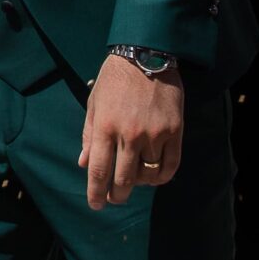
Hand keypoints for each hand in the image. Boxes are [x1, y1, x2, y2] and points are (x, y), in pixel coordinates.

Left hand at [79, 54, 184, 209]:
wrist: (146, 55)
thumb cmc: (114, 79)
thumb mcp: (94, 104)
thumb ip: (89, 135)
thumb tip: (84, 164)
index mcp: (105, 127)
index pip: (99, 171)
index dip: (96, 193)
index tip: (95, 205)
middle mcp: (129, 135)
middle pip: (123, 180)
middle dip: (116, 195)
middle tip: (114, 199)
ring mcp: (154, 134)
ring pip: (147, 175)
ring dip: (138, 184)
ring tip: (132, 181)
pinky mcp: (174, 131)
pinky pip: (170, 165)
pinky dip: (161, 177)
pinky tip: (154, 178)